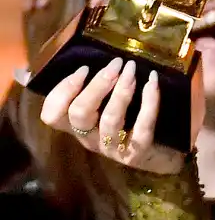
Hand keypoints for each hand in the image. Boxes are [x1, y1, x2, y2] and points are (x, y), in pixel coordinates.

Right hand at [38, 56, 193, 174]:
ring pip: (110, 119)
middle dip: (97, 84)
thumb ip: (93, 91)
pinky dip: (149, 103)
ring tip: (131, 70)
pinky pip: (142, 127)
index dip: (63, 90)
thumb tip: (88, 62)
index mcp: (77, 127)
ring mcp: (113, 149)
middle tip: (116, 64)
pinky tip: (152, 83)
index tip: (83, 69)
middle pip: (80, 113)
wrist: (157, 158)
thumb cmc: (127, 126)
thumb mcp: (103, 111)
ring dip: (121, 90)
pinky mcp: (137, 153)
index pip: (53, 115)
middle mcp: (90, 140)